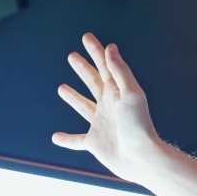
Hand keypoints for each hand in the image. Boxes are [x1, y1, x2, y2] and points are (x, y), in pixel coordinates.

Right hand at [51, 33, 160, 183]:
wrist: (141, 157)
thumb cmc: (139, 126)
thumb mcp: (131, 93)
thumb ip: (120, 71)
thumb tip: (111, 48)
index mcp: (117, 92)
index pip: (105, 66)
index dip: (96, 51)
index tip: (86, 37)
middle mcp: (108, 106)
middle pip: (93, 82)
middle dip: (83, 68)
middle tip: (72, 56)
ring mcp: (101, 124)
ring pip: (83, 107)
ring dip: (73, 98)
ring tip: (62, 88)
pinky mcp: (95, 142)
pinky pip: (76, 141)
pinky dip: (66, 139)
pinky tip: (55, 137)